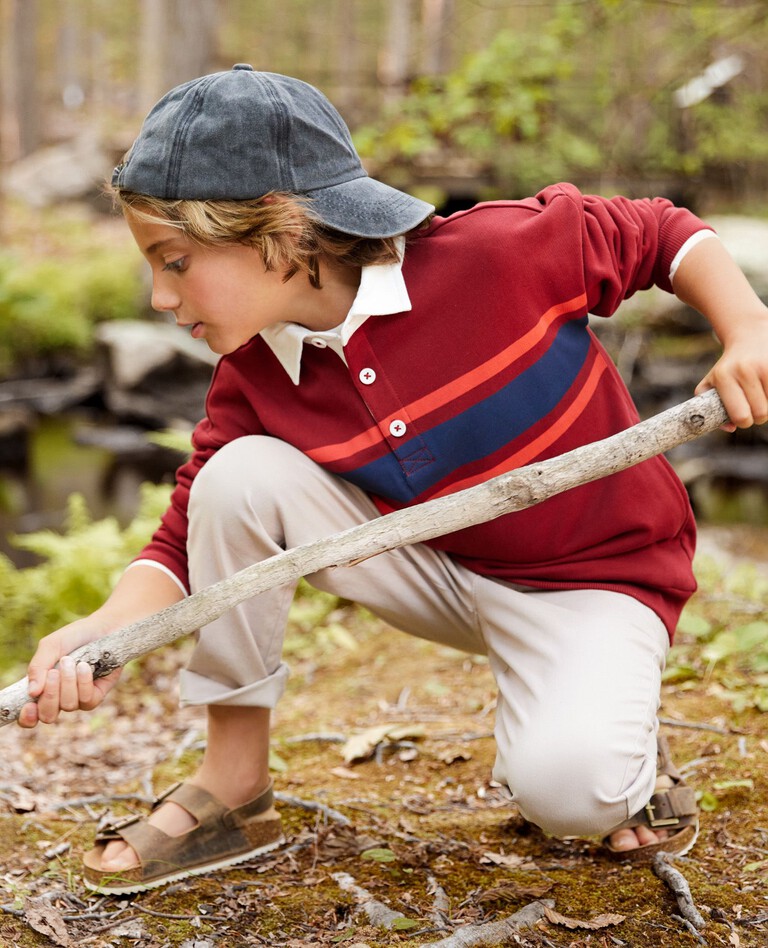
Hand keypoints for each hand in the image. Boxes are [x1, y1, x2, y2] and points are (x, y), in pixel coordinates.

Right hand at [18, 616, 122, 727]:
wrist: (103, 628)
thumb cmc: (73, 637)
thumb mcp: (50, 646)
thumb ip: (38, 667)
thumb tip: (32, 693)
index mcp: (41, 688)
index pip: (30, 716)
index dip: (27, 718)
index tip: (29, 707)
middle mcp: (58, 698)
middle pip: (48, 716)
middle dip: (50, 696)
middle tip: (53, 673)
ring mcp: (78, 699)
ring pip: (68, 705)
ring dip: (68, 682)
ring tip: (71, 661)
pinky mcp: (96, 695)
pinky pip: (87, 700)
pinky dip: (84, 682)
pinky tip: (84, 666)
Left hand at [695, 317, 767, 431]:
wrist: (750, 337)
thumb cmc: (728, 368)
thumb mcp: (711, 383)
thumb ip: (710, 408)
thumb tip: (729, 428)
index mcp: (723, 378)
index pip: (740, 416)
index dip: (743, 422)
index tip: (743, 417)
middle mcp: (743, 371)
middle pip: (761, 414)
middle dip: (758, 416)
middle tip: (754, 406)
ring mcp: (764, 366)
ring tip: (761, 395)